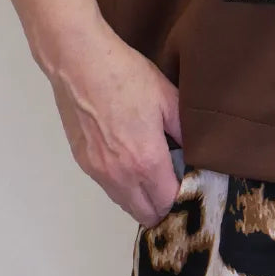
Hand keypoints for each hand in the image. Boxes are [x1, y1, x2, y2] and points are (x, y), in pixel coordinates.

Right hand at [42, 15, 182, 226]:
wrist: (78, 60)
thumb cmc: (124, 74)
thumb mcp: (167, 99)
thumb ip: (184, 132)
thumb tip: (196, 153)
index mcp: (147, 162)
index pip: (169, 204)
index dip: (182, 202)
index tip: (190, 192)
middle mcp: (122, 176)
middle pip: (148, 215)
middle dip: (163, 210)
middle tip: (173, 192)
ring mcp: (100, 172)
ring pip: (127, 206)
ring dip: (142, 202)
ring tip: (153, 182)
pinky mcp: (84, 164)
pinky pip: (110, 190)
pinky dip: (124, 188)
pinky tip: (130, 167)